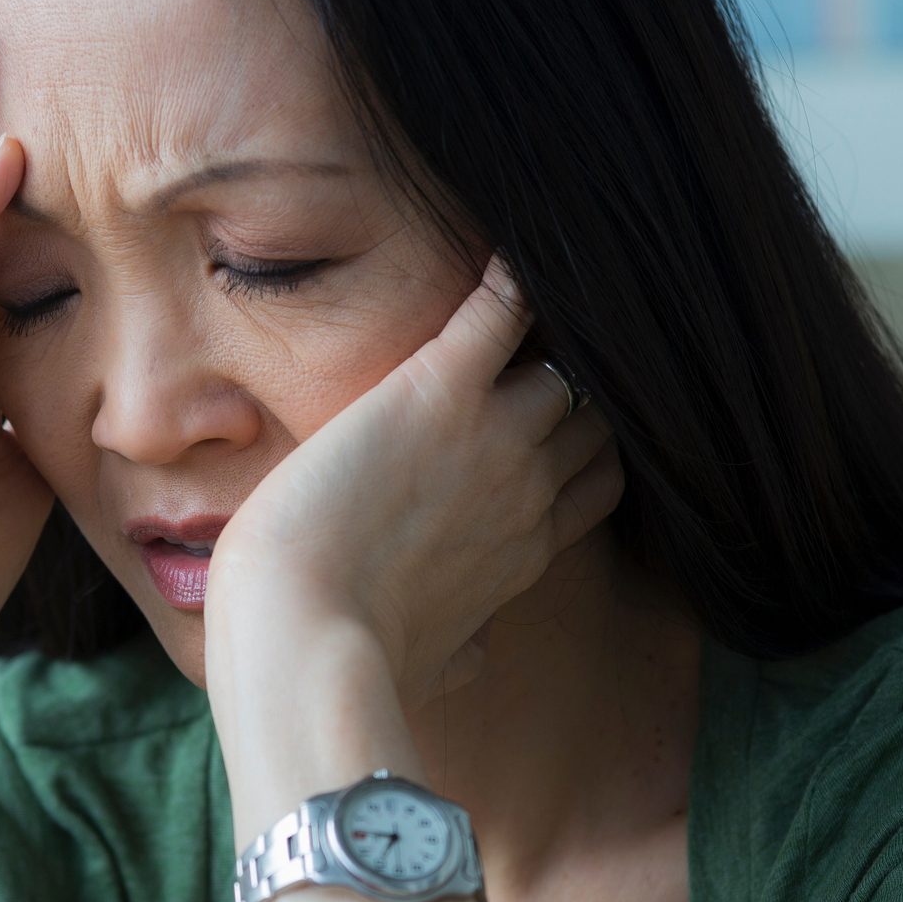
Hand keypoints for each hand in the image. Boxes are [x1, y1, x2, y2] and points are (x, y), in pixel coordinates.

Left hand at [204, 251, 623, 711]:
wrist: (305, 632)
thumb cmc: (352, 657)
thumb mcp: (430, 665)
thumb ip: (462, 648)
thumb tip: (473, 658)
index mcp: (524, 551)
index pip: (596, 481)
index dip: (586, 446)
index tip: (564, 422)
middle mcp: (528, 488)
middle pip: (593, 414)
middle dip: (580, 380)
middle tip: (551, 335)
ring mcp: (497, 436)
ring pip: (564, 359)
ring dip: (552, 324)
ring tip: (542, 278)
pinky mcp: (439, 389)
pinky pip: (503, 307)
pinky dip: (511, 272)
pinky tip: (508, 236)